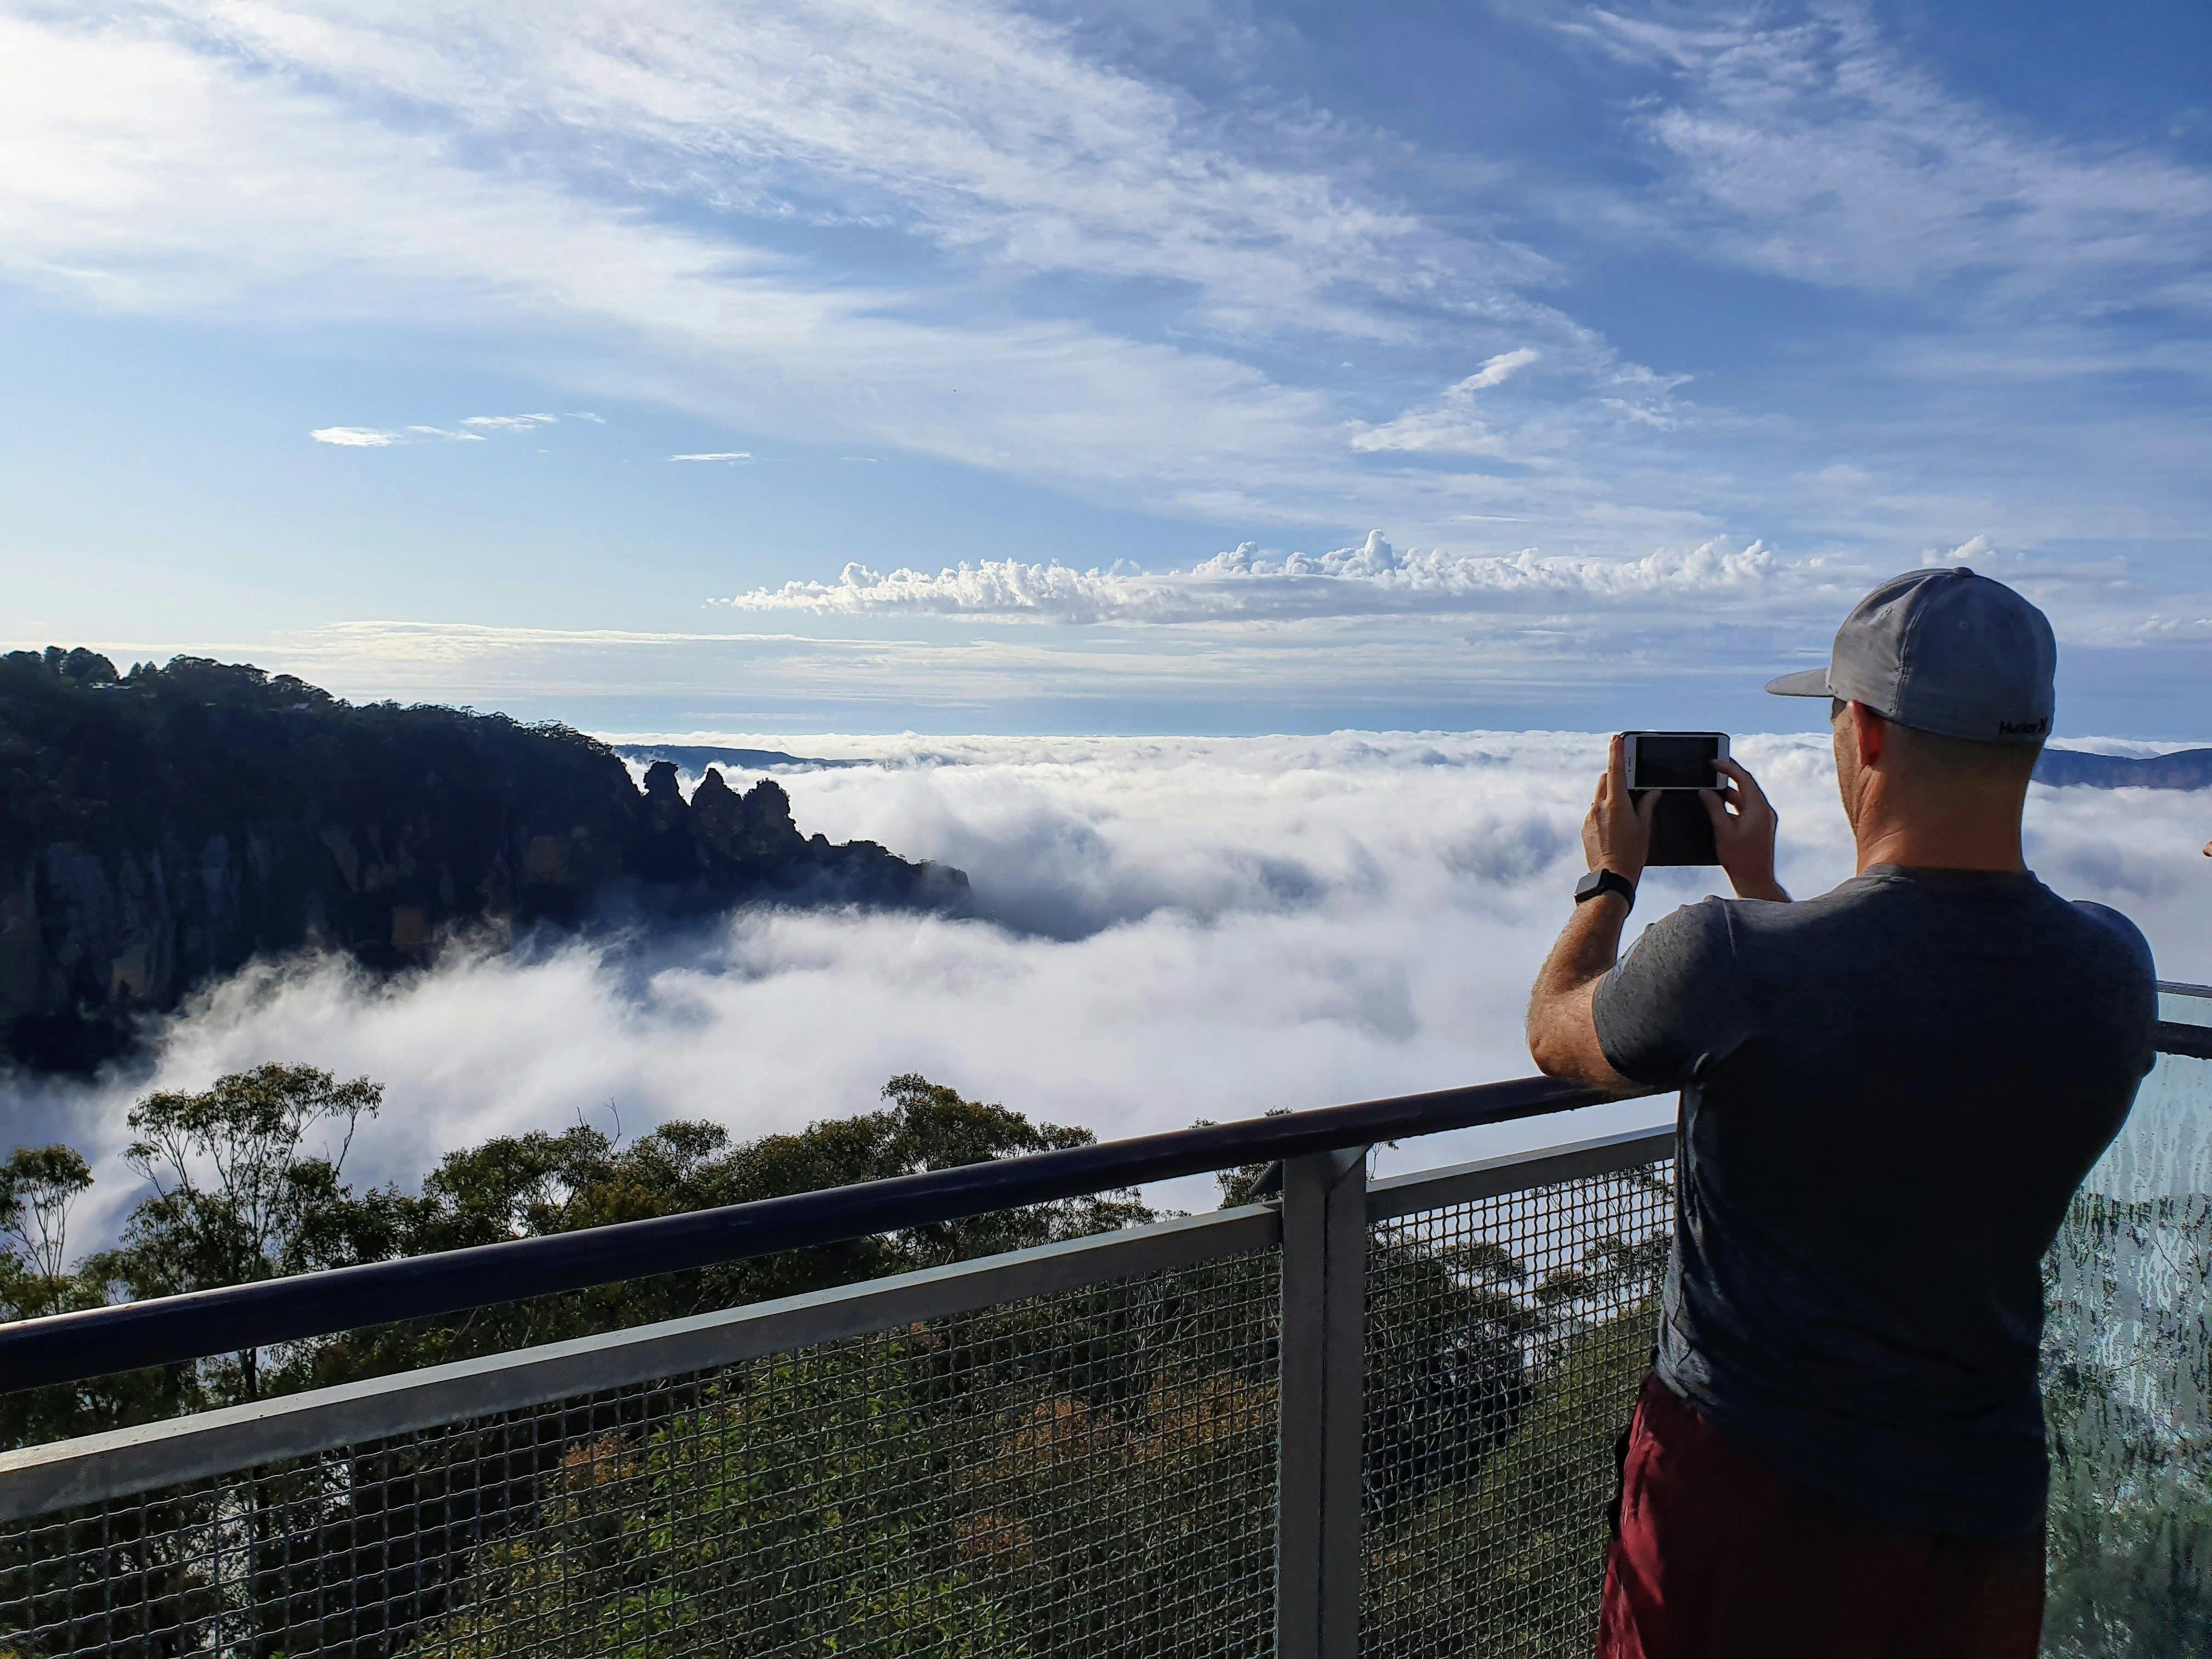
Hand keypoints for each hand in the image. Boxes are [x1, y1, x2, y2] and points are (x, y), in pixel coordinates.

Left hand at [1583, 734, 1658, 885]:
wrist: (1611, 877)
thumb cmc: (1632, 854)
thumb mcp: (1644, 827)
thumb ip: (1647, 805)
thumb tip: (1652, 792)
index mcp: (1616, 803)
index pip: (1615, 770)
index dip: (1617, 752)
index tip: (1616, 738)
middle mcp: (1599, 807)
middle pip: (1604, 781)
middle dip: (1614, 777)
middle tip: (1628, 783)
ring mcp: (1589, 817)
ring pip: (1598, 797)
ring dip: (1609, 797)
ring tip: (1624, 812)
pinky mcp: (1584, 828)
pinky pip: (1594, 812)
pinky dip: (1603, 812)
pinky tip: (1613, 827)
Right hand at [1702, 757, 1787, 900]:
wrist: (1755, 880)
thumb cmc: (1740, 858)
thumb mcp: (1722, 830)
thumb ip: (1713, 807)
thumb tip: (1704, 791)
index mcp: (1759, 808)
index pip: (1744, 779)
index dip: (1728, 767)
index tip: (1713, 761)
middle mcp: (1765, 811)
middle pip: (1747, 785)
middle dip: (1730, 775)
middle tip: (1714, 766)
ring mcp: (1764, 819)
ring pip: (1746, 797)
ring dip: (1729, 791)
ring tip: (1711, 787)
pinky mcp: (1760, 826)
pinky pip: (1746, 808)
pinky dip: (1733, 803)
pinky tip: (1718, 806)